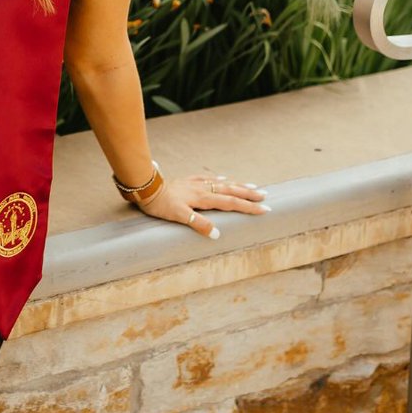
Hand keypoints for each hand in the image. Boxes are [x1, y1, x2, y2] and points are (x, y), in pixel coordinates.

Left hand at [133, 173, 269, 238]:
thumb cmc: (160, 204)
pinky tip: (223, 178)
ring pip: (222, 183)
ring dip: (238, 185)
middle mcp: (202, 189)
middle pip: (230, 190)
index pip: (231, 203)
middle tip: (265, 196)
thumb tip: (216, 234)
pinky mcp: (187, 181)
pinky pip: (207, 178)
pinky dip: (218, 179)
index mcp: (203, 198)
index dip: (248, 207)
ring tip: (252, 185)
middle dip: (248, 194)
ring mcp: (195, 184)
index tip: (265, 210)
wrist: (146, 187)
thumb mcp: (179, 216)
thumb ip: (198, 224)